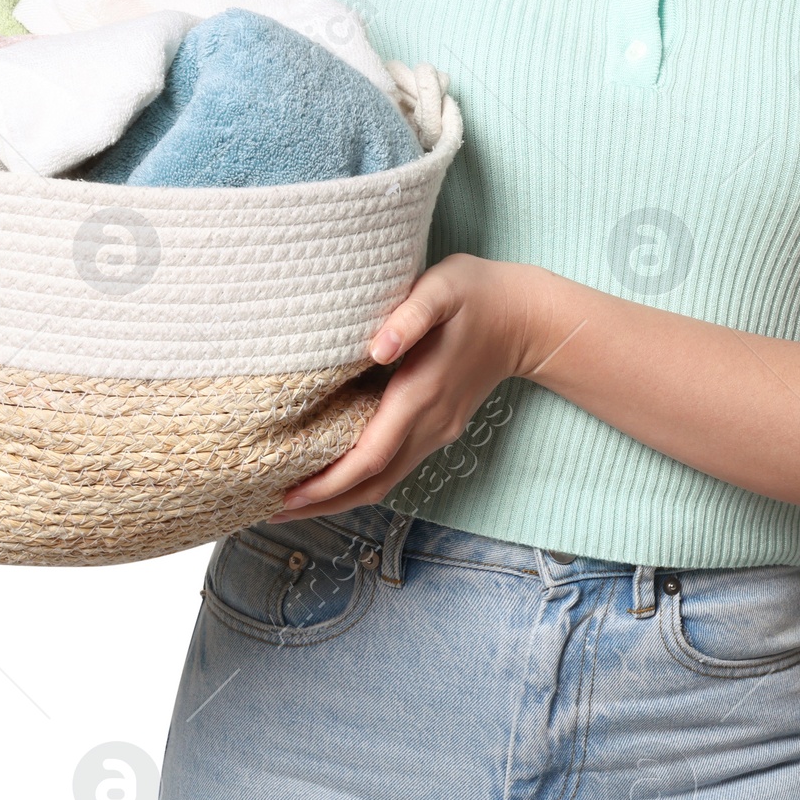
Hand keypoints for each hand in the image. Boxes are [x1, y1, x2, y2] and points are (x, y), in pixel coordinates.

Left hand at [265, 253, 550, 522]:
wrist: (526, 317)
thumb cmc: (476, 293)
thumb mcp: (441, 289)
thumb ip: (409, 317)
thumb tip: (377, 349)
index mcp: (421, 394)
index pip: (369, 457)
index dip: (327, 483)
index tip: (286, 495)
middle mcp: (430, 423)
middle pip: (373, 483)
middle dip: (324, 502)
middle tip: (273, 510)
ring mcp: (438, 429)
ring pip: (386, 480)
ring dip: (341, 496)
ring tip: (295, 500)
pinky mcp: (441, 426)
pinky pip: (396, 465)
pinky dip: (363, 479)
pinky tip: (337, 474)